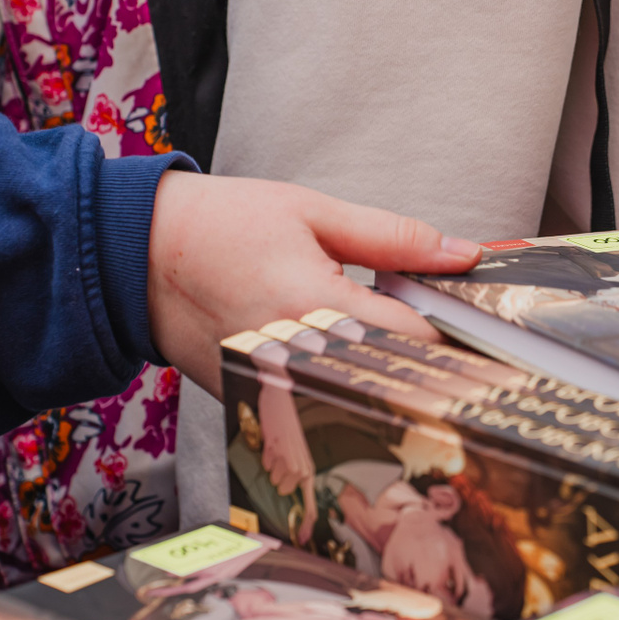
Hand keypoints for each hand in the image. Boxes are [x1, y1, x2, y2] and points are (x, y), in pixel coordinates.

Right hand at [146, 173, 481, 395]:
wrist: (133, 257)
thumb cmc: (215, 227)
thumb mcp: (311, 212)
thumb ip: (392, 238)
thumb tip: (460, 254)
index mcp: (313, 305)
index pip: (414, 341)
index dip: (457, 337)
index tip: (485, 331)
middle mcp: (292, 358)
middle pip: (393, 383)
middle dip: (431, 367)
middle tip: (460, 350)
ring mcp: (270, 389)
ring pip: (357, 402)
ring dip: (389, 383)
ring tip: (407, 356)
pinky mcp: (253, 405)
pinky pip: (318, 407)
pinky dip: (346, 389)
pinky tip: (356, 365)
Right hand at [257, 378, 317, 541]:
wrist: (279, 400)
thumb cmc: (286, 428)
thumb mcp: (294, 453)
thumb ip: (292, 472)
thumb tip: (285, 491)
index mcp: (308, 468)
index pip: (310, 502)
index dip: (307, 523)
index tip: (303, 539)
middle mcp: (302, 466)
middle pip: (282, 490)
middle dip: (276, 479)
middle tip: (278, 460)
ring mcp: (290, 459)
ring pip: (273, 479)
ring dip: (270, 467)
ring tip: (275, 450)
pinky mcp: (278, 450)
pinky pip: (265, 464)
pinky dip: (264, 456)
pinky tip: (270, 444)